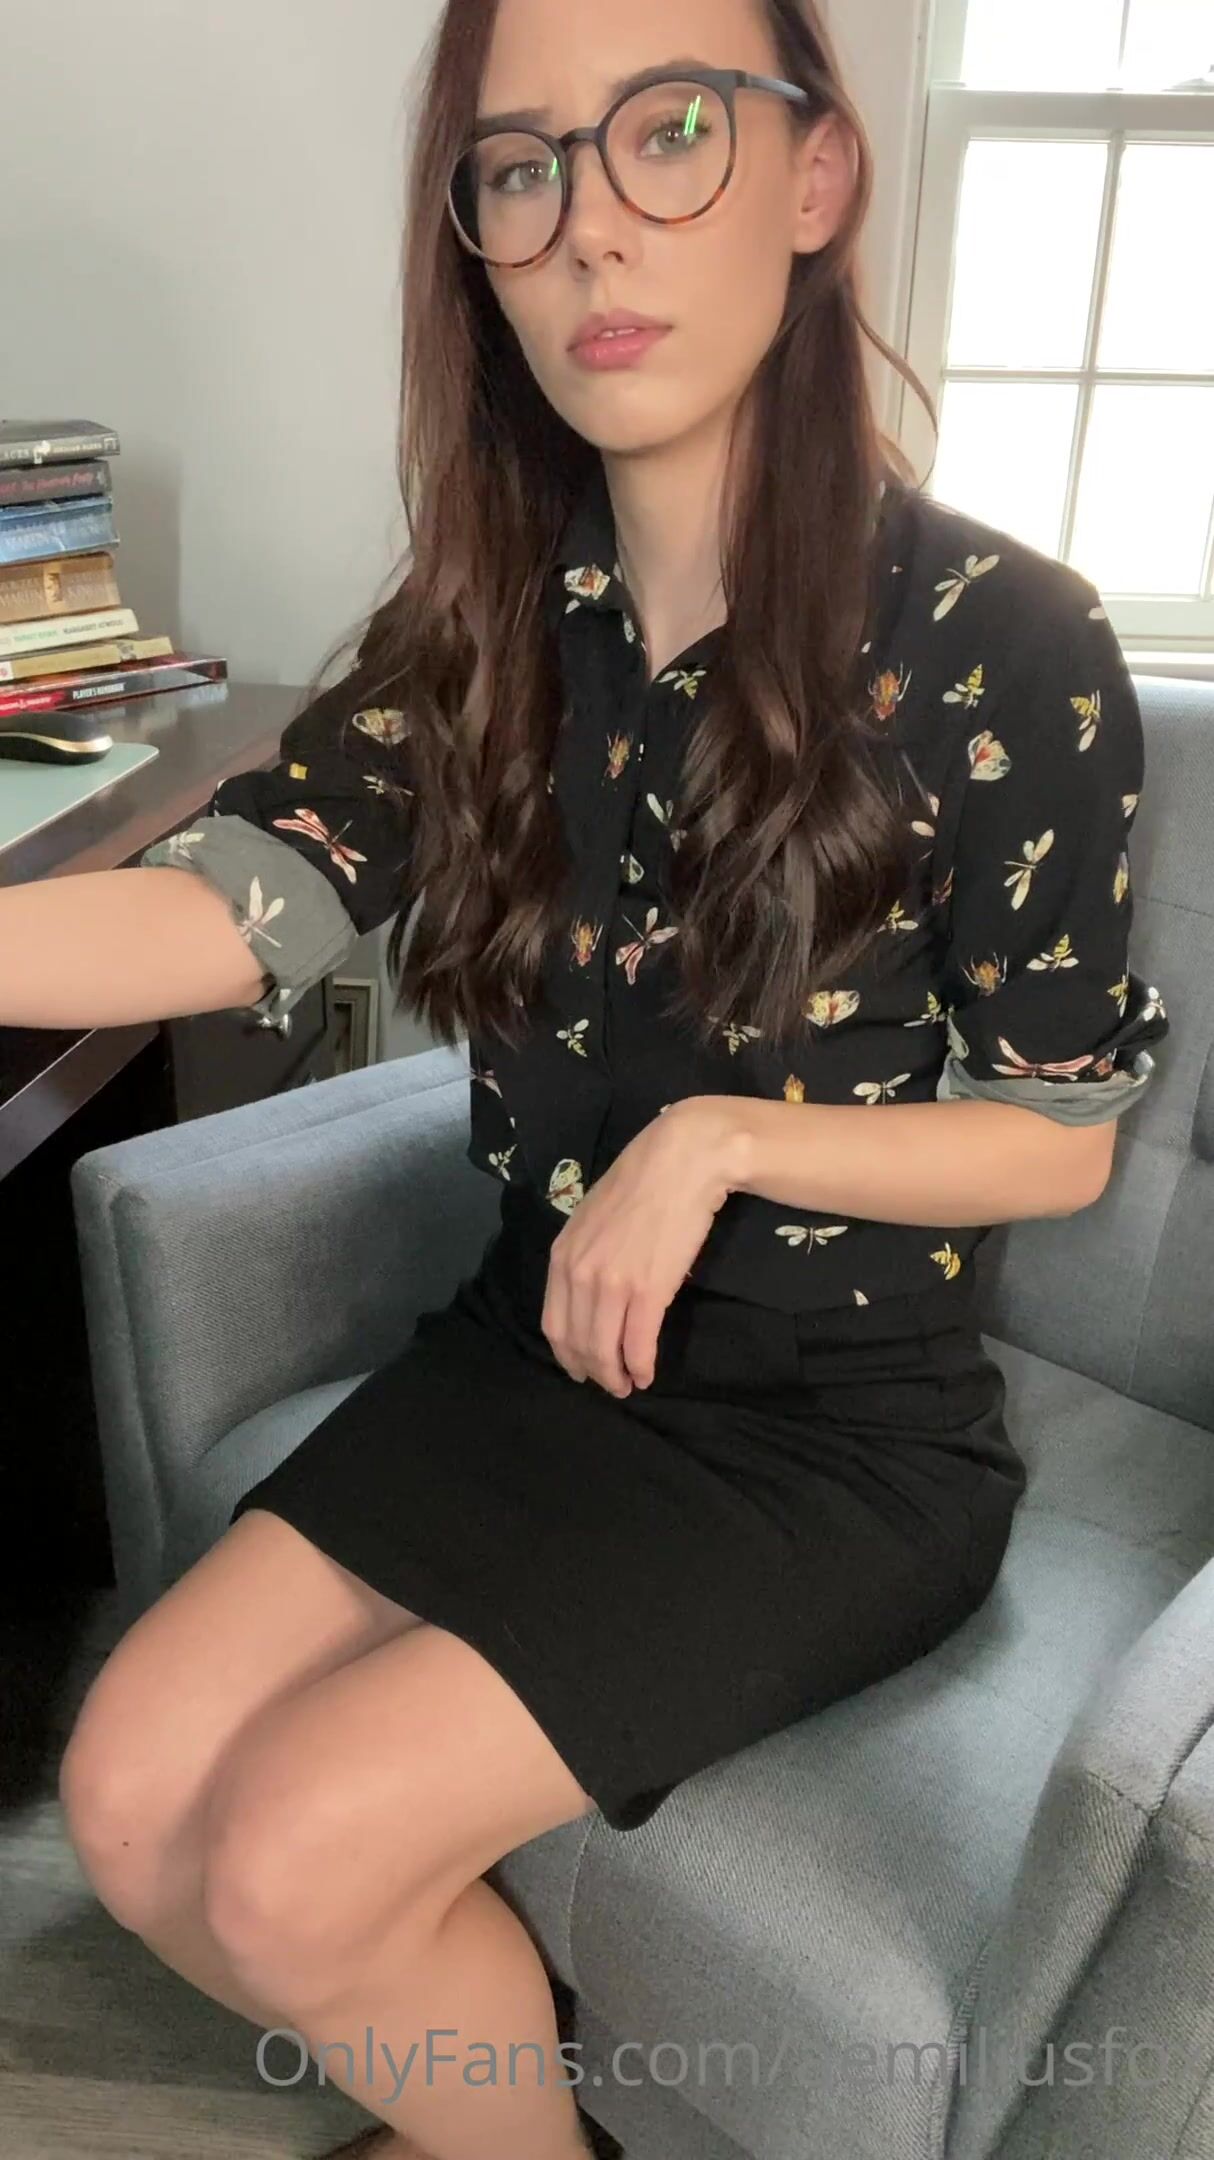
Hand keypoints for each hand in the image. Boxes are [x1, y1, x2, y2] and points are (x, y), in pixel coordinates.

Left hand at [541, 1097, 743, 1396]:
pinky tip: (647, 1374)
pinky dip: (641, 1366)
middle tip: (610, 1385)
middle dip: (592, 1372)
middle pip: (577, 1343)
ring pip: (604, 1350)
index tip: (583, 1369)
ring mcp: (612, 1283)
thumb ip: (586, 1254)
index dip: (568, 1355)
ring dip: (616, 1376)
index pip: (554, 1324)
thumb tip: (593, 1290)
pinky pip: (637, 1343)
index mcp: (562, 1255)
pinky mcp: (648, 1290)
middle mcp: (579, 1273)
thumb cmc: (643, 1182)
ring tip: (629, 1385)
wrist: (682, 1160)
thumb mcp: (595, 1217)